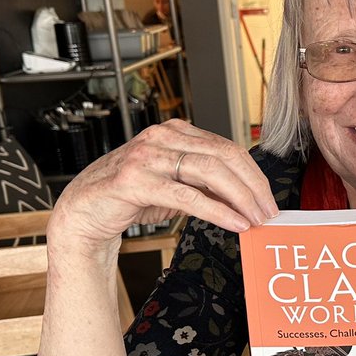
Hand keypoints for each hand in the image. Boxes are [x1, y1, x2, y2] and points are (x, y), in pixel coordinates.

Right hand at [48, 119, 278, 254]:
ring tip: (255, 219)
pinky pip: (186, 196)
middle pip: (223, 156)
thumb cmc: (132, 196)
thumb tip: (246, 196)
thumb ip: (205, 182)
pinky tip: (233, 223)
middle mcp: (162, 137)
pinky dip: (216, 211)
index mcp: (175, 132)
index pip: (227, 147)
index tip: (268, 198)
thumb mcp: (176, 184)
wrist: (86, 211)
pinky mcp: (136, 181)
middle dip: (252, 186)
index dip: (253, 174)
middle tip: (269, 212)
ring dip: (239, 198)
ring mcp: (147, 156)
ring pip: (208, 172)